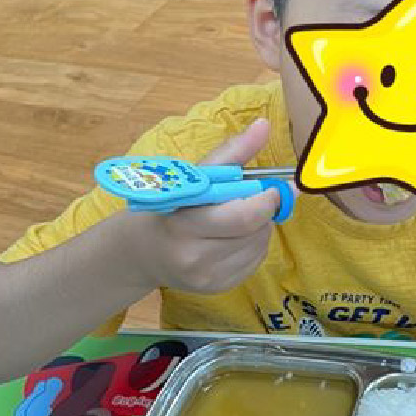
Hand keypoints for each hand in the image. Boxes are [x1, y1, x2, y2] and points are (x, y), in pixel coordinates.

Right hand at [124, 118, 286, 294]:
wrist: (142, 250)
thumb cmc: (170, 205)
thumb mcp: (194, 174)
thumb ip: (233, 151)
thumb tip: (264, 126)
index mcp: (185, 223)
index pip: (244, 216)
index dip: (267, 200)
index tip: (273, 187)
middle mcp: (194, 256)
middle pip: (255, 232)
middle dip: (264, 213)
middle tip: (255, 200)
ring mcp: (206, 277)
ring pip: (259, 247)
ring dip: (260, 229)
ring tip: (237, 219)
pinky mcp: (217, 289)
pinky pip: (254, 263)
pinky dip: (253, 246)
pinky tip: (234, 238)